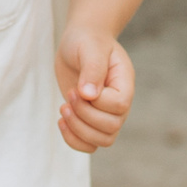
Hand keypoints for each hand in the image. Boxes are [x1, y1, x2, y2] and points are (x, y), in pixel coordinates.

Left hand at [55, 27, 133, 152]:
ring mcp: (106, 114)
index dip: (96, 103)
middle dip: (83, 116)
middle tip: (68, 96)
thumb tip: (89, 95)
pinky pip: (89, 145)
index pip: (119, 106)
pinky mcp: (91, 120)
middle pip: (111, 128)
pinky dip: (73, 140)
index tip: (77, 88)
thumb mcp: (90, 48)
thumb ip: (93, 69)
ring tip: (63, 109)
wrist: (80, 42)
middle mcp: (119, 103)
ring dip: (77, 130)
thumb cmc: (87, 41)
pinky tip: (61, 121)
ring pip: (102, 141)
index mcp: (125, 84)